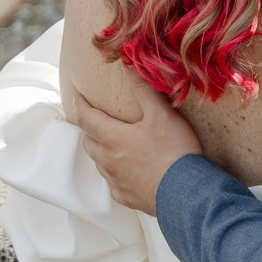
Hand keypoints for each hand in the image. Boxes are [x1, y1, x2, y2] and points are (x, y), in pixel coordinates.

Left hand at [73, 81, 203, 214]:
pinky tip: (125, 172)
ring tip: (109, 144)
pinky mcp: (127, 197)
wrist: (185, 192)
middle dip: (88, 129)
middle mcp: (109, 161)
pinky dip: (114, 175)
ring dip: (100, 151)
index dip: (79, 105)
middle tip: (92, 119)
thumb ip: (144, 88)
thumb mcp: (161, 114)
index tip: (76, 95)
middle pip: (89, 142)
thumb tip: (130, 63)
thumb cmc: (173, 151)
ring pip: (99, 164)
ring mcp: (117, 181)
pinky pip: (113, 184)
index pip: (87, 118)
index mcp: (113, 138)